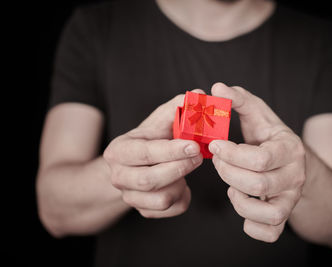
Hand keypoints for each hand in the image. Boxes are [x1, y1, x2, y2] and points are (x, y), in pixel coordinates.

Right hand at [103, 90, 204, 217]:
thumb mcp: (157, 122)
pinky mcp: (144, 210)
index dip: (171, 151)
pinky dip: (183, 198)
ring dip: (181, 183)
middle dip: (179, 168)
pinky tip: (183, 184)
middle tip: (199, 156)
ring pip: (162, 199)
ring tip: (187, 168)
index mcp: (119, 151)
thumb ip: (176, 108)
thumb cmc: (149, 141)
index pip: (145, 153)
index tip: (194, 145)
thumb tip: (198, 94)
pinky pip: (170, 210)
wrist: (132, 167)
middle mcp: (118, 176)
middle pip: (149, 180)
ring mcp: (129, 196)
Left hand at [209, 83, 305, 241]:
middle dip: (228, 173)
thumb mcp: (258, 115)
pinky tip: (242, 203)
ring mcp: (291, 198)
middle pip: (259, 184)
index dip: (230, 154)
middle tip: (218, 162)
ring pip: (270, 213)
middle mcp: (295, 176)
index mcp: (290, 148)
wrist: (293, 161)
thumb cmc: (269, 137)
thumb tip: (217, 87)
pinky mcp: (284, 215)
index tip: (215, 145)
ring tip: (231, 186)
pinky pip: (271, 233)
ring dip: (240, 201)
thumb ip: (239, 100)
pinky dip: (252, 225)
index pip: (259, 158)